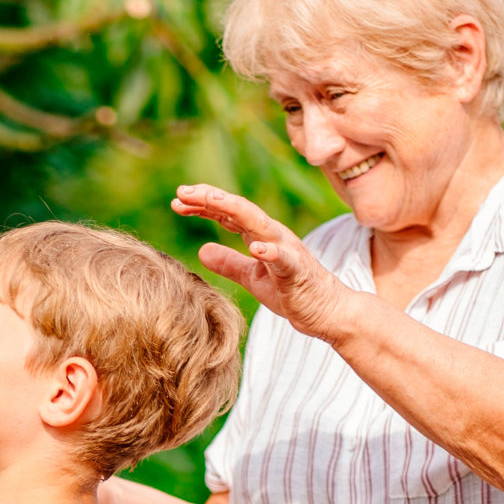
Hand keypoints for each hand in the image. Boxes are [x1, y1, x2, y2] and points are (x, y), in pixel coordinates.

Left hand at [172, 183, 356, 340]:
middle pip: (239, 209)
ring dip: (234, 211)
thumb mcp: (252, 278)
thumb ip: (229, 263)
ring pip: (259, 225)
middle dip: (211, 198)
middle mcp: (274, 236)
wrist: (327, 312)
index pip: (228, 213)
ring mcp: (287, 251)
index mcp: (261, 236)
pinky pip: (284, 259)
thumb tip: (202, 251)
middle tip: (182, 191)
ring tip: (210, 200)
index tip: (176, 201)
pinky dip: (270, 251)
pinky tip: (256, 248)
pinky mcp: (297, 272)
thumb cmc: (291, 292)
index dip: (203, 204)